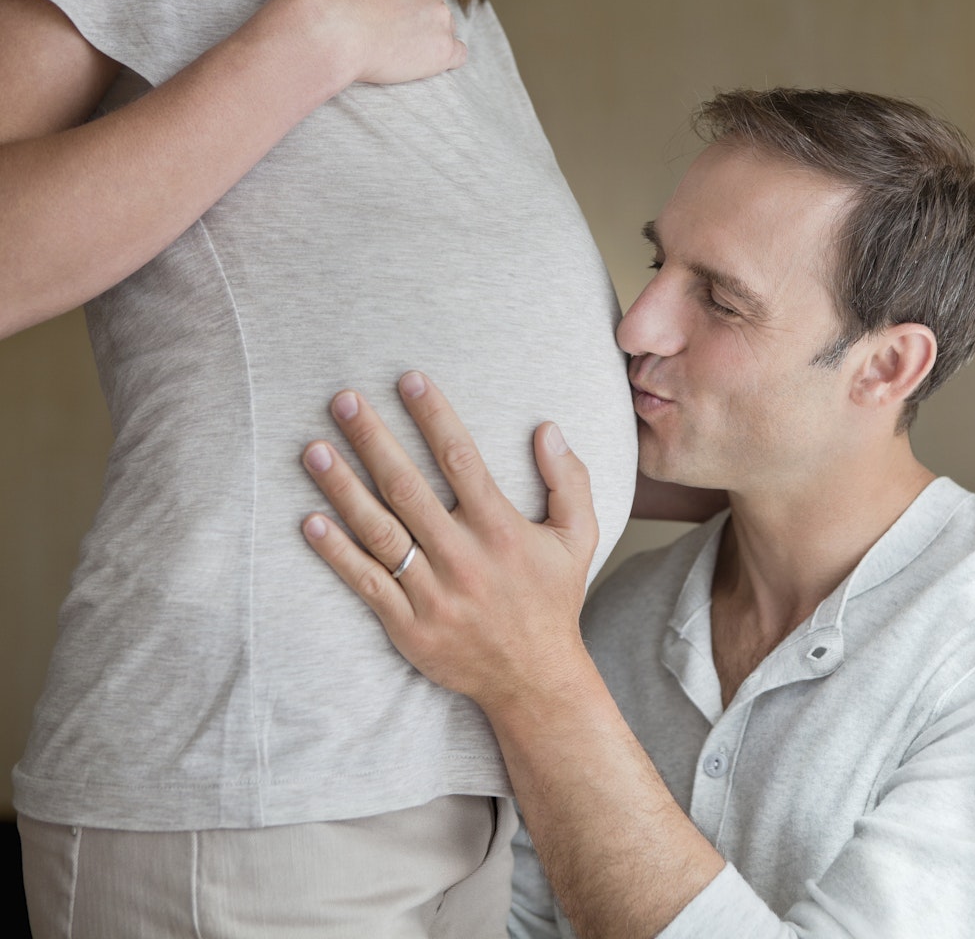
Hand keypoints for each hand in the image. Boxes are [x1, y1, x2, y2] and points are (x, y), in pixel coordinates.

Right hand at [274, 0, 466, 85]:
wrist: (331, 30)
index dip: (407, 2)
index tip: (392, 14)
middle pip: (434, 6)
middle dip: (419, 19)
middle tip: (392, 33)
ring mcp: (440, 18)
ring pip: (445, 30)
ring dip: (428, 40)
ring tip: (400, 50)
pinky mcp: (443, 50)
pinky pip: (458, 55)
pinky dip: (444, 61)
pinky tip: (423, 64)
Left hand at [299, 371, 598, 709]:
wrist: (534, 679)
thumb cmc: (553, 600)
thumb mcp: (580, 538)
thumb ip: (570, 481)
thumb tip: (549, 429)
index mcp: (501, 531)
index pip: (462, 460)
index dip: (434, 417)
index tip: (409, 379)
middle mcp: (463, 557)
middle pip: (407, 488)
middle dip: (372, 439)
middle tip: (341, 400)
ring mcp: (432, 593)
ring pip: (379, 531)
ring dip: (342, 488)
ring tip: (313, 449)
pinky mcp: (408, 624)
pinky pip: (366, 582)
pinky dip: (336, 552)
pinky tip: (310, 521)